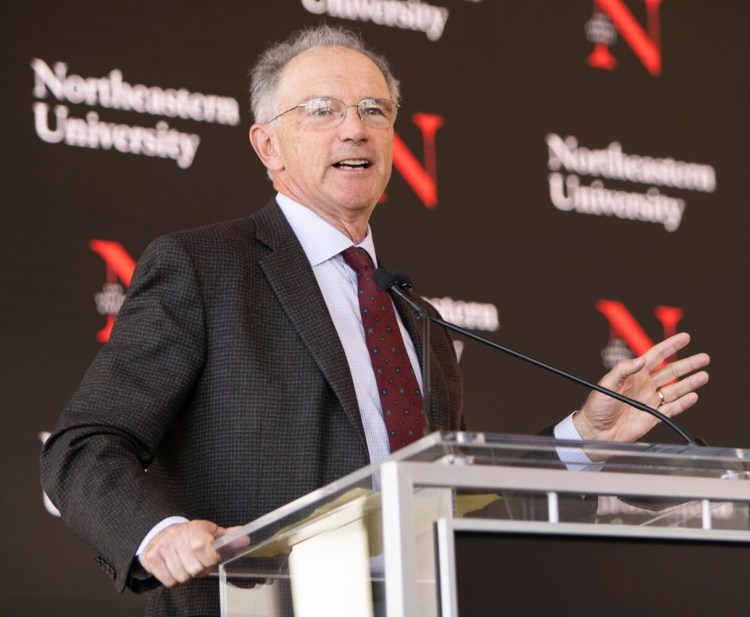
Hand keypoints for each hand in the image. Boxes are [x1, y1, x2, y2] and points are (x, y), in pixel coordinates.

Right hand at [139, 519, 243, 587]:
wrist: (163, 532)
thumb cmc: (191, 535)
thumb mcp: (211, 532)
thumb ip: (228, 537)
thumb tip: (245, 538)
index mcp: (194, 529)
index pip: (205, 549)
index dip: (211, 559)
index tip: (212, 557)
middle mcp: (176, 537)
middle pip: (195, 569)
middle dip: (200, 569)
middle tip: (198, 561)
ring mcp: (162, 547)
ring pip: (181, 577)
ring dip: (187, 575)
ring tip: (187, 564)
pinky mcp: (150, 558)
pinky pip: (168, 581)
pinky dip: (174, 580)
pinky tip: (176, 568)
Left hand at [574, 332, 709, 442]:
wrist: (595, 431)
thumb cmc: (596, 406)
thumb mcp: (606, 384)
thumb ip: (623, 370)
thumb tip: (640, 359)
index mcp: (634, 374)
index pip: (656, 356)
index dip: (670, 346)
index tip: (685, 338)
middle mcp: (645, 386)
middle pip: (671, 372)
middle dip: (688, 364)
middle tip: (704, 357)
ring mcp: (650, 401)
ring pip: (675, 389)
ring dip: (690, 382)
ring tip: (704, 375)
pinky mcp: (653, 416)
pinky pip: (672, 408)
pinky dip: (683, 403)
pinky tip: (693, 396)